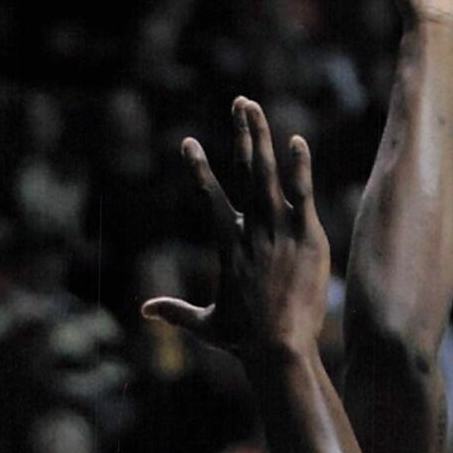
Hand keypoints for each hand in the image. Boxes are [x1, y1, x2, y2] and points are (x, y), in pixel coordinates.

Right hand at [142, 98, 329, 359]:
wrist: (279, 348)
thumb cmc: (245, 340)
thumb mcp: (208, 325)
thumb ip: (178, 313)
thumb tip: (145, 312)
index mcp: (228, 246)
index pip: (210, 198)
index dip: (200, 169)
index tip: (189, 144)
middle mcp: (251, 232)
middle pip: (245, 173)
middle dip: (242, 135)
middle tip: (239, 104)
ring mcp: (279, 232)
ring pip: (268, 176)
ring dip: (262, 139)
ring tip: (257, 109)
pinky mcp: (307, 238)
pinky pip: (302, 195)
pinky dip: (299, 168)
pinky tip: (296, 140)